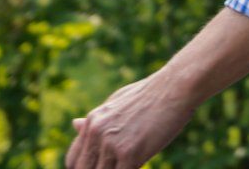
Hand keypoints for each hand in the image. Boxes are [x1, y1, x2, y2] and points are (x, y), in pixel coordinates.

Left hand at [66, 73, 194, 168]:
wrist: (175, 87)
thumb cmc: (150, 94)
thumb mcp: (116, 103)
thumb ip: (96, 119)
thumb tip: (75, 124)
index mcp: (92, 121)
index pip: (73, 160)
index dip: (84, 168)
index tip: (99, 167)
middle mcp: (96, 132)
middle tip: (116, 166)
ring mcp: (111, 144)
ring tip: (129, 163)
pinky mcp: (130, 153)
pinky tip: (141, 164)